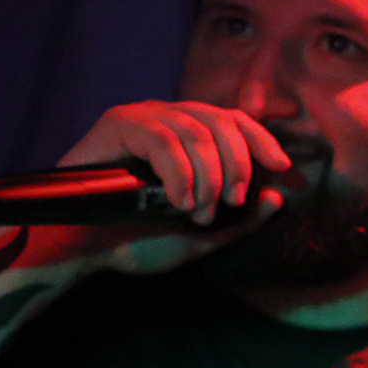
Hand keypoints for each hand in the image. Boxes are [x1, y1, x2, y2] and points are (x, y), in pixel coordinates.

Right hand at [0, 100, 297, 275]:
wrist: (84, 250)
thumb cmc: (136, 242)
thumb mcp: (202, 236)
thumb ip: (241, 221)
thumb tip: (276, 197)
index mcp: (186, 137)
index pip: (234, 121)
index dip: (261, 139)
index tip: (282, 167)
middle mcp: (166, 118)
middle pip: (221, 120)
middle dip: (237, 163)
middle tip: (233, 201)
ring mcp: (141, 117)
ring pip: (195, 130)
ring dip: (207, 175)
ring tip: (198, 211)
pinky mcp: (118, 124)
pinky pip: (162, 139)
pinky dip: (178, 173)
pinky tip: (178, 202)